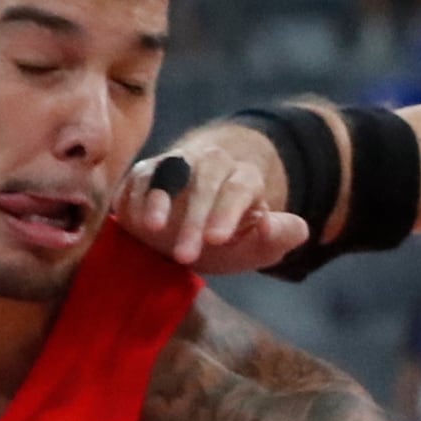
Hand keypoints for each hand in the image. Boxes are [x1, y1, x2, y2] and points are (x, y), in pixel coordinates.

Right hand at [118, 133, 312, 272]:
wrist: (195, 229)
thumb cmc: (231, 243)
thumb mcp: (258, 247)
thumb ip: (279, 238)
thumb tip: (290, 227)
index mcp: (244, 178)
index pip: (240, 187)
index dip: (227, 211)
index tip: (216, 240)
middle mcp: (209, 164)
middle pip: (203, 179)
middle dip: (193, 217)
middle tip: (185, 256)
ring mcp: (175, 165)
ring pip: (167, 171)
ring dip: (158, 198)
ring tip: (151, 229)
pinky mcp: (145, 173)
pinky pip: (137, 178)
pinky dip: (132, 197)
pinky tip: (130, 222)